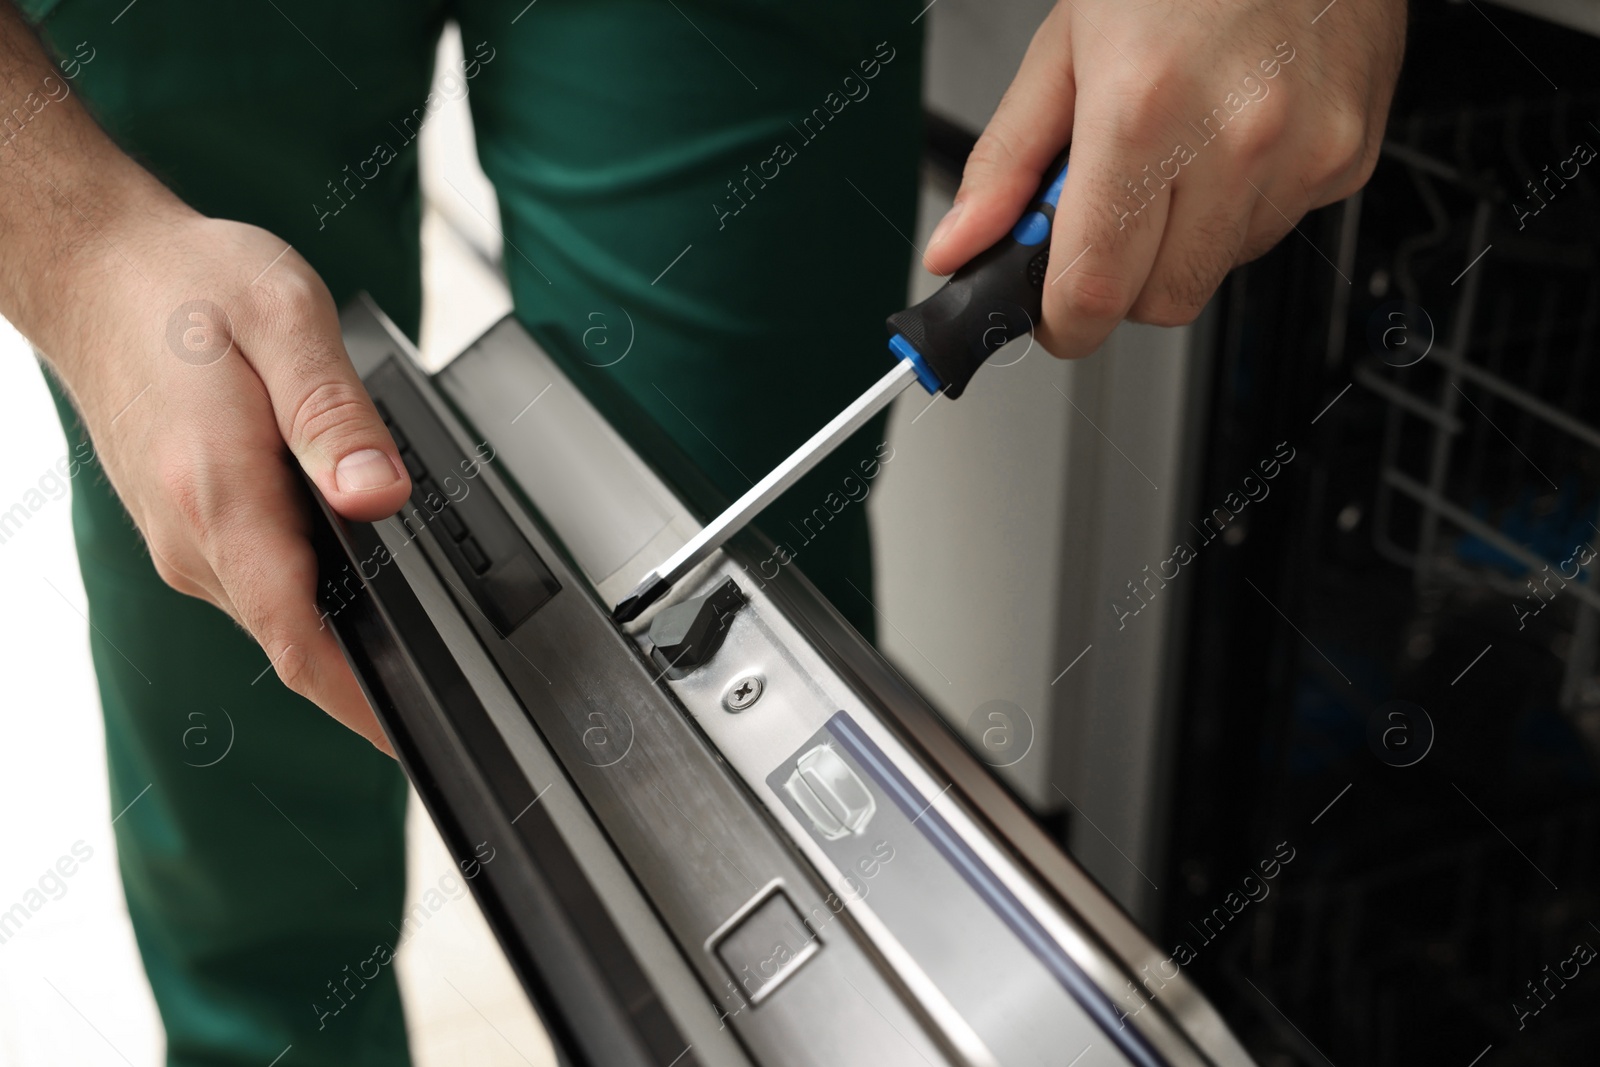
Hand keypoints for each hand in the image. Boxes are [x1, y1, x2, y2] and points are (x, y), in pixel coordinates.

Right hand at [39, 208, 409, 752]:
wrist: (99, 274)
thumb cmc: (187, 287)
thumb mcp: (285, 320)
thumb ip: (334, 416)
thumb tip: (378, 497)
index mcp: (218, 494)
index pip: (297, 639)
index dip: (361, 703)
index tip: (417, 735)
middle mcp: (192, 537)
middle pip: (296, 637)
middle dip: (372, 663)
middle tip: (452, 666)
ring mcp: (184, 541)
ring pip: (279, 612)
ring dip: (343, 619)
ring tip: (412, 602)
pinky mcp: (187, 530)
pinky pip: (260, 584)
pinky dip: (311, 587)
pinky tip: (348, 553)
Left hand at [922, 0, 1405, 357]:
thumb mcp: (1063, 46)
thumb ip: (1005, 163)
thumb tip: (960, 246)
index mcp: (1143, 110)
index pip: (1095, 291)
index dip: (1062, 322)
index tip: (1049, 315)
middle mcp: (1236, 139)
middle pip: (1161, 302)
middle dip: (1120, 280)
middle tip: (1106, 213)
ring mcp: (1303, 152)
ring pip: (1217, 271)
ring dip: (1181, 240)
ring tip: (1176, 148)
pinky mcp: (1347, 157)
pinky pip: (1272, 228)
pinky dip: (1238, 207)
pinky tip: (1230, 135)